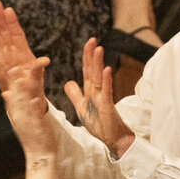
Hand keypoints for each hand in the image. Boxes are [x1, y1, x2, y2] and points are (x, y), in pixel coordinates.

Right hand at [0, 1, 39, 91]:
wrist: (26, 97)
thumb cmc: (33, 88)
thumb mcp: (36, 79)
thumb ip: (38, 69)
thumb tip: (45, 60)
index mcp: (24, 52)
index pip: (17, 34)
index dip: (13, 22)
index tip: (9, 10)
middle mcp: (15, 50)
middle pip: (7, 30)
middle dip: (2, 17)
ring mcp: (7, 54)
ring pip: (0, 35)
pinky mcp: (0, 60)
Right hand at [2, 56, 54, 155]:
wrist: (39, 155)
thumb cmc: (32, 136)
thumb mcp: (19, 119)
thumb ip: (13, 105)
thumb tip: (5, 93)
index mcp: (16, 113)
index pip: (11, 95)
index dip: (9, 82)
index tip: (7, 68)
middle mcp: (20, 117)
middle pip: (15, 97)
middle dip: (14, 83)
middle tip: (11, 68)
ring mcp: (27, 122)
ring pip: (24, 105)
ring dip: (22, 93)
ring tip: (21, 80)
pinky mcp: (37, 127)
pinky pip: (35, 117)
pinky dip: (35, 108)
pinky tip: (36, 99)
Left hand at [64, 38, 134, 157]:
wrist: (112, 139)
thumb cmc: (100, 124)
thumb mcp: (81, 108)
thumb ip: (75, 95)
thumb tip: (67, 82)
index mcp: (90, 91)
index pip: (87, 70)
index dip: (86, 57)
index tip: (88, 42)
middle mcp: (97, 91)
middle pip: (93, 70)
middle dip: (91, 55)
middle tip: (92, 39)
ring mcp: (103, 98)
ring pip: (99, 77)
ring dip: (98, 63)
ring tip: (98, 49)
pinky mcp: (108, 106)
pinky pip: (106, 91)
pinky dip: (106, 80)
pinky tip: (106, 70)